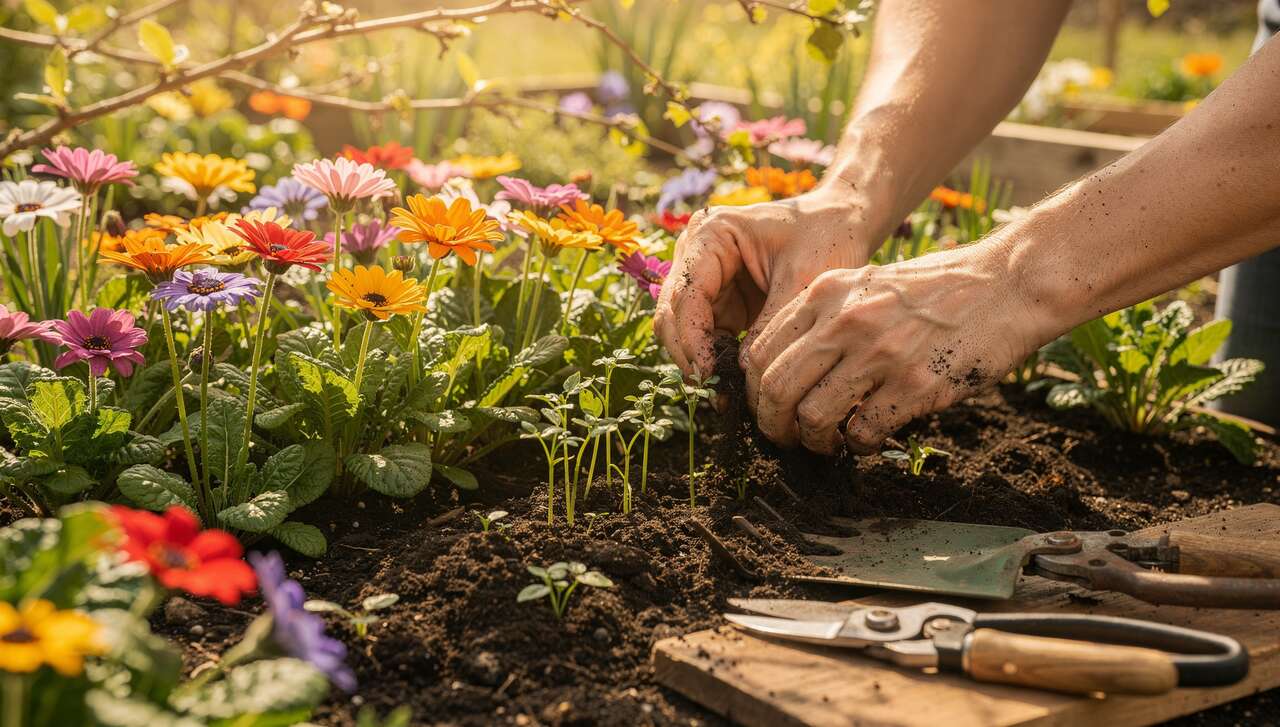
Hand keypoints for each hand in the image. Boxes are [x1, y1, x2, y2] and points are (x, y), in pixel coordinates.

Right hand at [654, 182, 885, 378]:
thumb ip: (770, 324)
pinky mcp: (720, 300)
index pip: (687, 294)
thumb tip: (742, 371)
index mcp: (711, 234)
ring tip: (725, 394)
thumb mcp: (802, 280)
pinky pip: (706, 336)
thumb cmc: (827, 237)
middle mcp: (696, 253)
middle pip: (673, 313)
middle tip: (715, 392)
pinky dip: (715, 359)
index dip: (692, 338)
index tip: (709, 373)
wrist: (844, 224)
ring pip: (683, 330)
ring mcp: (705, 278)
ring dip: (700, 361)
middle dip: (690, 354)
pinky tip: (735, 382)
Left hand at [742, 239, 1044, 453]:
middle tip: (785, 439)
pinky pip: (863, 432)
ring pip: (812, 417)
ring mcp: (879, 353)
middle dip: (772, 425)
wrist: (1006, 284)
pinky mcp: (914, 385)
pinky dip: (859, 446)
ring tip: (827, 444)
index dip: (754, 391)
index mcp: (825, 293)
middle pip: (775, 388)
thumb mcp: (866, 284)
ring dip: (814, 442)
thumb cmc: (937, 289)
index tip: (767, 407)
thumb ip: (825, 317)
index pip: (759, 351)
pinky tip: (868, 440)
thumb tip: (788, 369)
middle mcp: (844, 321)